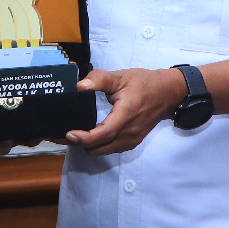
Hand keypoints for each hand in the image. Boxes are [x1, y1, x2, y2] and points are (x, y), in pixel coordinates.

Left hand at [65, 67, 186, 155]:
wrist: (167, 94)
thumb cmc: (144, 83)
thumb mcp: (121, 76)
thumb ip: (99, 79)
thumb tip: (80, 86)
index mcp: (126, 114)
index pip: (104, 133)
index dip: (84, 137)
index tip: (69, 134)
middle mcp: (129, 132)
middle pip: (99, 147)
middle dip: (79, 142)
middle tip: (61, 132)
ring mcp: (131, 140)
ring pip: (102, 151)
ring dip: (87, 145)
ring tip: (73, 133)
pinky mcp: (131, 143)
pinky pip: (109, 149)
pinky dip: (97, 145)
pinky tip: (89, 134)